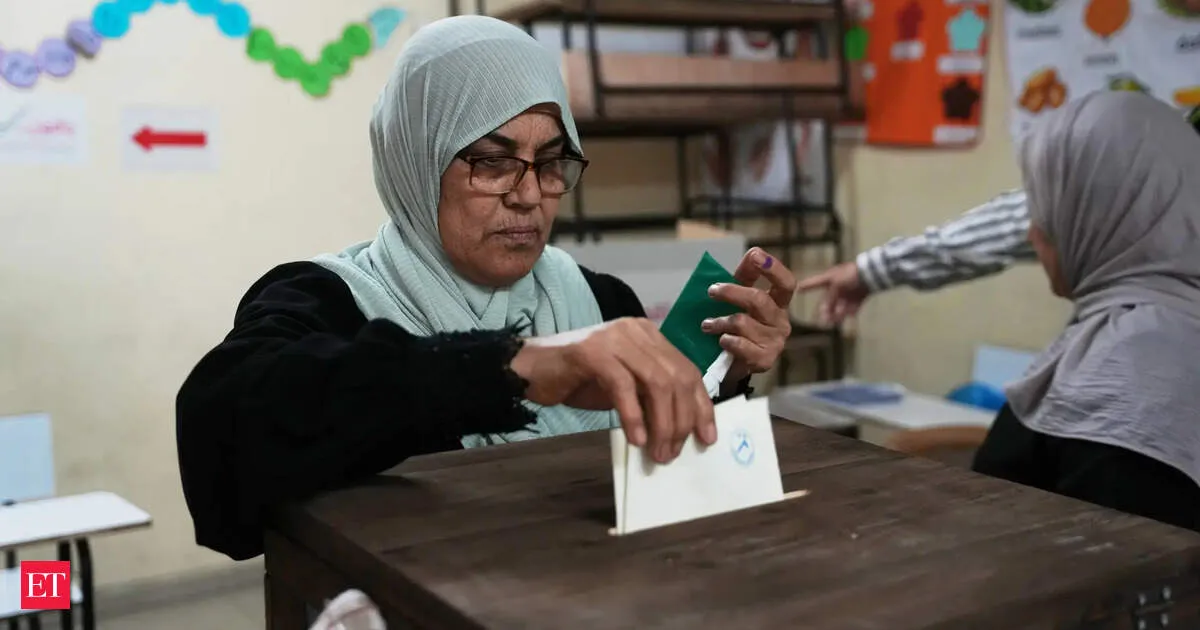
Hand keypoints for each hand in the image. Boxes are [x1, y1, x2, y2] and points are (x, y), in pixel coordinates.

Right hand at [510, 318, 715, 463]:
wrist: (531, 369)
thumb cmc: (578, 380)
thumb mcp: (625, 388)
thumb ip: (651, 396)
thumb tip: (681, 428)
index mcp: (650, 336)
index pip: (688, 370)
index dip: (701, 406)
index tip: (707, 437)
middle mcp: (637, 331)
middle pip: (676, 378)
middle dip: (681, 420)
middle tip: (673, 452)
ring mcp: (615, 338)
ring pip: (656, 382)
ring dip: (662, 423)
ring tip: (658, 452)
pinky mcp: (593, 351)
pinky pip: (623, 386)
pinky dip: (634, 416)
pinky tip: (636, 439)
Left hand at [704, 248, 795, 383]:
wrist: (733, 364)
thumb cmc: (738, 326)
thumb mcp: (741, 298)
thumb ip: (747, 276)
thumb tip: (753, 252)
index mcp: (778, 303)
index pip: (786, 283)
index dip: (773, 268)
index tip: (755, 255)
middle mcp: (781, 322)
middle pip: (758, 300)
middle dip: (732, 292)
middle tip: (712, 291)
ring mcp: (775, 342)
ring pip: (743, 323)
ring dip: (720, 321)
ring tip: (706, 325)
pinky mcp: (764, 360)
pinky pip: (740, 345)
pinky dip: (726, 340)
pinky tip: (720, 341)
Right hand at [795, 261, 868, 324]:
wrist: (870, 273)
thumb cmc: (851, 275)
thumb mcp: (836, 284)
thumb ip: (830, 297)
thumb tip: (827, 309)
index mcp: (829, 279)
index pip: (814, 283)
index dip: (806, 286)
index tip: (798, 290)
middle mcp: (837, 286)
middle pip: (828, 300)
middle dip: (825, 311)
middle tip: (824, 321)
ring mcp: (848, 292)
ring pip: (840, 307)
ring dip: (837, 314)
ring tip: (837, 321)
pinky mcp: (858, 298)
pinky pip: (852, 308)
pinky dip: (850, 313)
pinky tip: (850, 317)